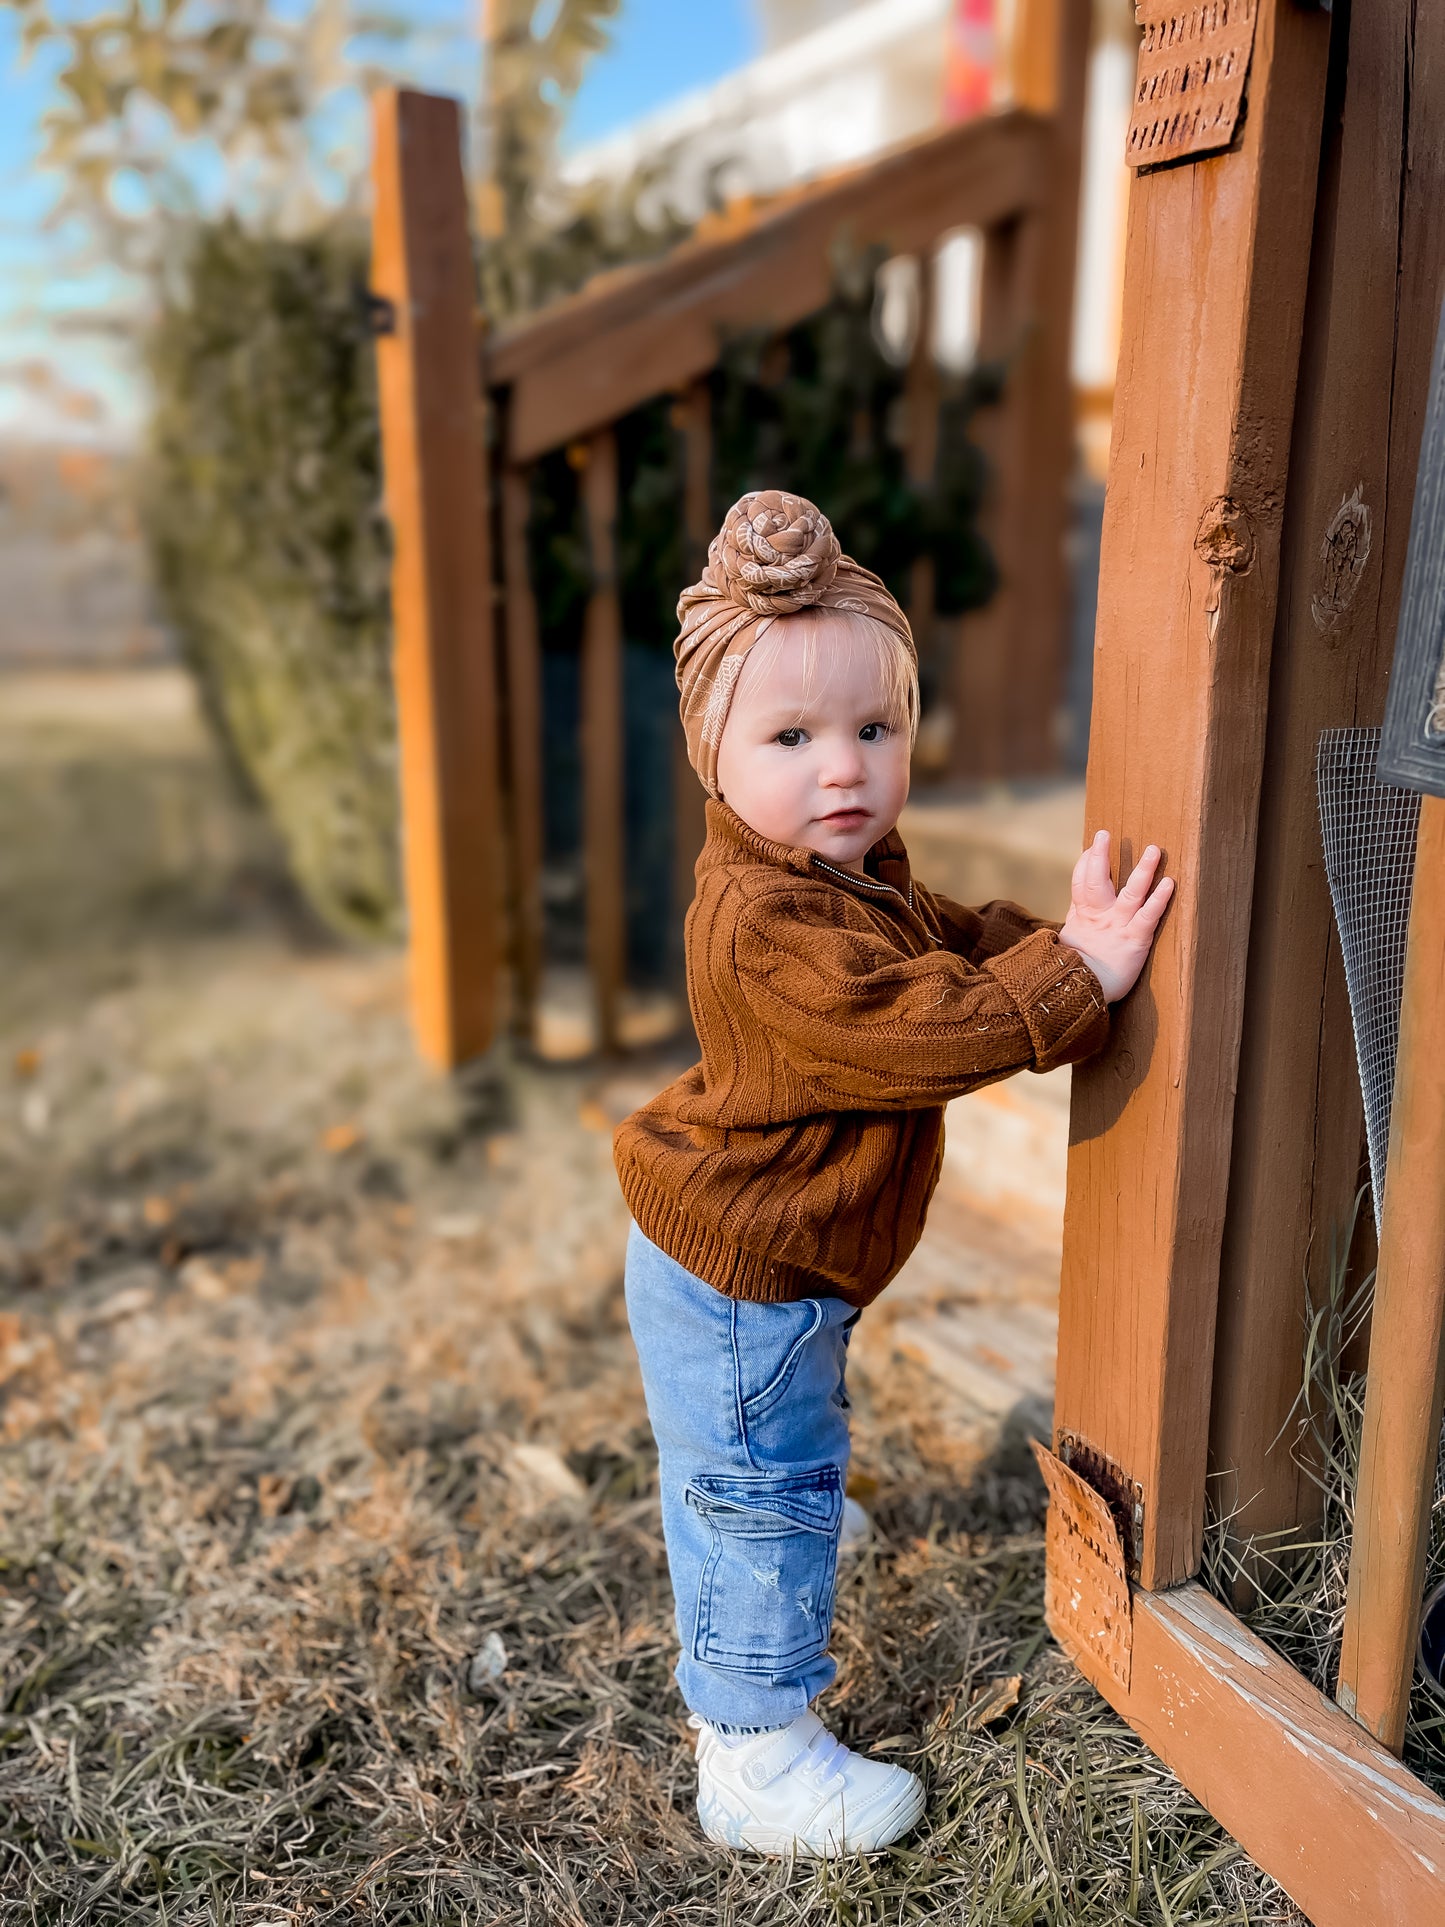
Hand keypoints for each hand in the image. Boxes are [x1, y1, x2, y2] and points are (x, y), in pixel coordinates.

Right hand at [1058, 830, 1172, 1002]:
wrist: (1079, 994)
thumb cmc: (1076, 972)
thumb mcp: (1069, 945)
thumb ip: (1076, 926)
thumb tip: (1075, 917)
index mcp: (1082, 917)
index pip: (1080, 883)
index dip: (1085, 863)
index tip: (1091, 847)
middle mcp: (1099, 917)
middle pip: (1097, 880)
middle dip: (1100, 855)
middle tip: (1104, 835)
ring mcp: (1117, 926)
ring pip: (1130, 893)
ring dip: (1143, 870)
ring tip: (1154, 850)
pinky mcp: (1134, 940)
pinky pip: (1148, 915)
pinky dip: (1159, 898)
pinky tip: (1169, 883)